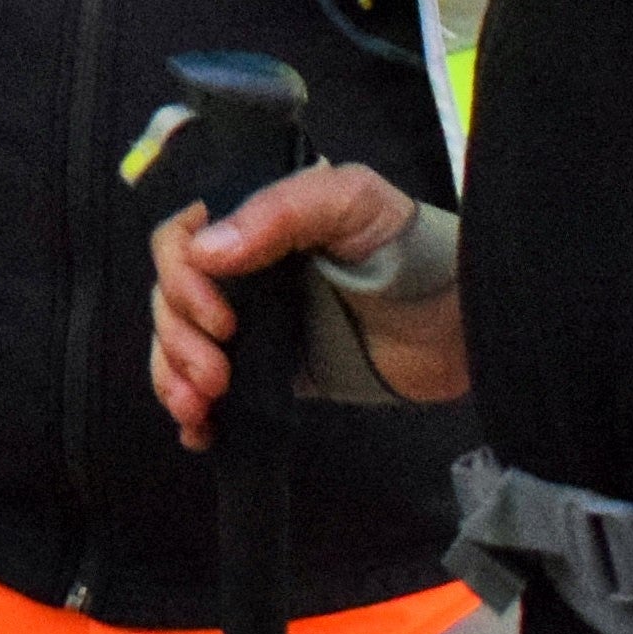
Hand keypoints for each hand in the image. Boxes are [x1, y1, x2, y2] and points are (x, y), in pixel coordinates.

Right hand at [150, 162, 463, 442]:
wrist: (461, 325)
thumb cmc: (409, 249)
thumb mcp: (351, 203)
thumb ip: (279, 213)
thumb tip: (204, 252)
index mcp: (253, 218)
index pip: (182, 237)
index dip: (182, 278)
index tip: (217, 318)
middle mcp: (243, 267)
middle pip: (171, 296)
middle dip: (178, 338)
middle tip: (214, 375)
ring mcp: (254, 322)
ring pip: (179, 343)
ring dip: (173, 375)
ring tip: (198, 408)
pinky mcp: (269, 371)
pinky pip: (209, 387)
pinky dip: (192, 411)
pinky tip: (198, 430)